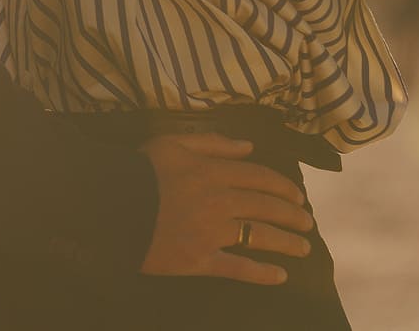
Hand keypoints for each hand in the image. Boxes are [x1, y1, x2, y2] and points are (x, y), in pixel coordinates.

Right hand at [138, 133, 313, 284]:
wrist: (111, 206)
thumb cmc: (140, 171)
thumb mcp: (173, 142)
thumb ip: (213, 142)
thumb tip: (248, 146)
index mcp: (213, 171)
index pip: (259, 177)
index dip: (283, 187)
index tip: (299, 196)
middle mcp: (219, 200)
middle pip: (266, 206)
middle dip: (292, 215)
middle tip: (307, 223)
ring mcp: (211, 232)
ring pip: (259, 236)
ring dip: (287, 243)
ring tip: (304, 248)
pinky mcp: (199, 260)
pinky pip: (237, 267)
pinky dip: (261, 273)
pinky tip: (280, 276)